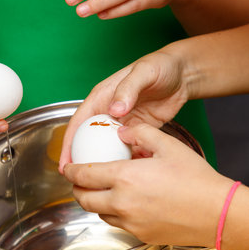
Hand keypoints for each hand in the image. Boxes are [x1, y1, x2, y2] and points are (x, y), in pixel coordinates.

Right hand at [59, 49, 188, 172]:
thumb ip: (128, 89)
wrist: (183, 73)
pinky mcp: (139, 130)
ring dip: (103, 163)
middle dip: (82, 160)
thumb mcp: (143, 72)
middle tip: (78, 181)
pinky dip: (126, 160)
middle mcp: (109, 112)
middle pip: (89, 140)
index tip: (65, 164)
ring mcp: (124, 123)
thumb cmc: (160, 66)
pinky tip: (127, 174)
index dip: (69, 144)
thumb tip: (114, 111)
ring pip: (108, 148)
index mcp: (102, 97)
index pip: (79, 123)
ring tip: (100, 184)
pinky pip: (128, 148)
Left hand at [63, 123, 233, 246]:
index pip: (85, 175)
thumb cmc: (196, 179)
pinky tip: (125, 203)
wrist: (219, 212)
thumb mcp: (168, 145)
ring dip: (94, 202)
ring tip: (101, 191)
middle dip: (76, 189)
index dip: (71, 171)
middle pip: (84, 199)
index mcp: (125, 178)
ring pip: (98, 213)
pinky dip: (112, 213)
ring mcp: (131, 222)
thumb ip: (140, 133)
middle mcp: (122, 203)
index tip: (67, 168)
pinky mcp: (140, 235)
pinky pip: (117, 224)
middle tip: (80, 181)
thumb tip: (122, 130)